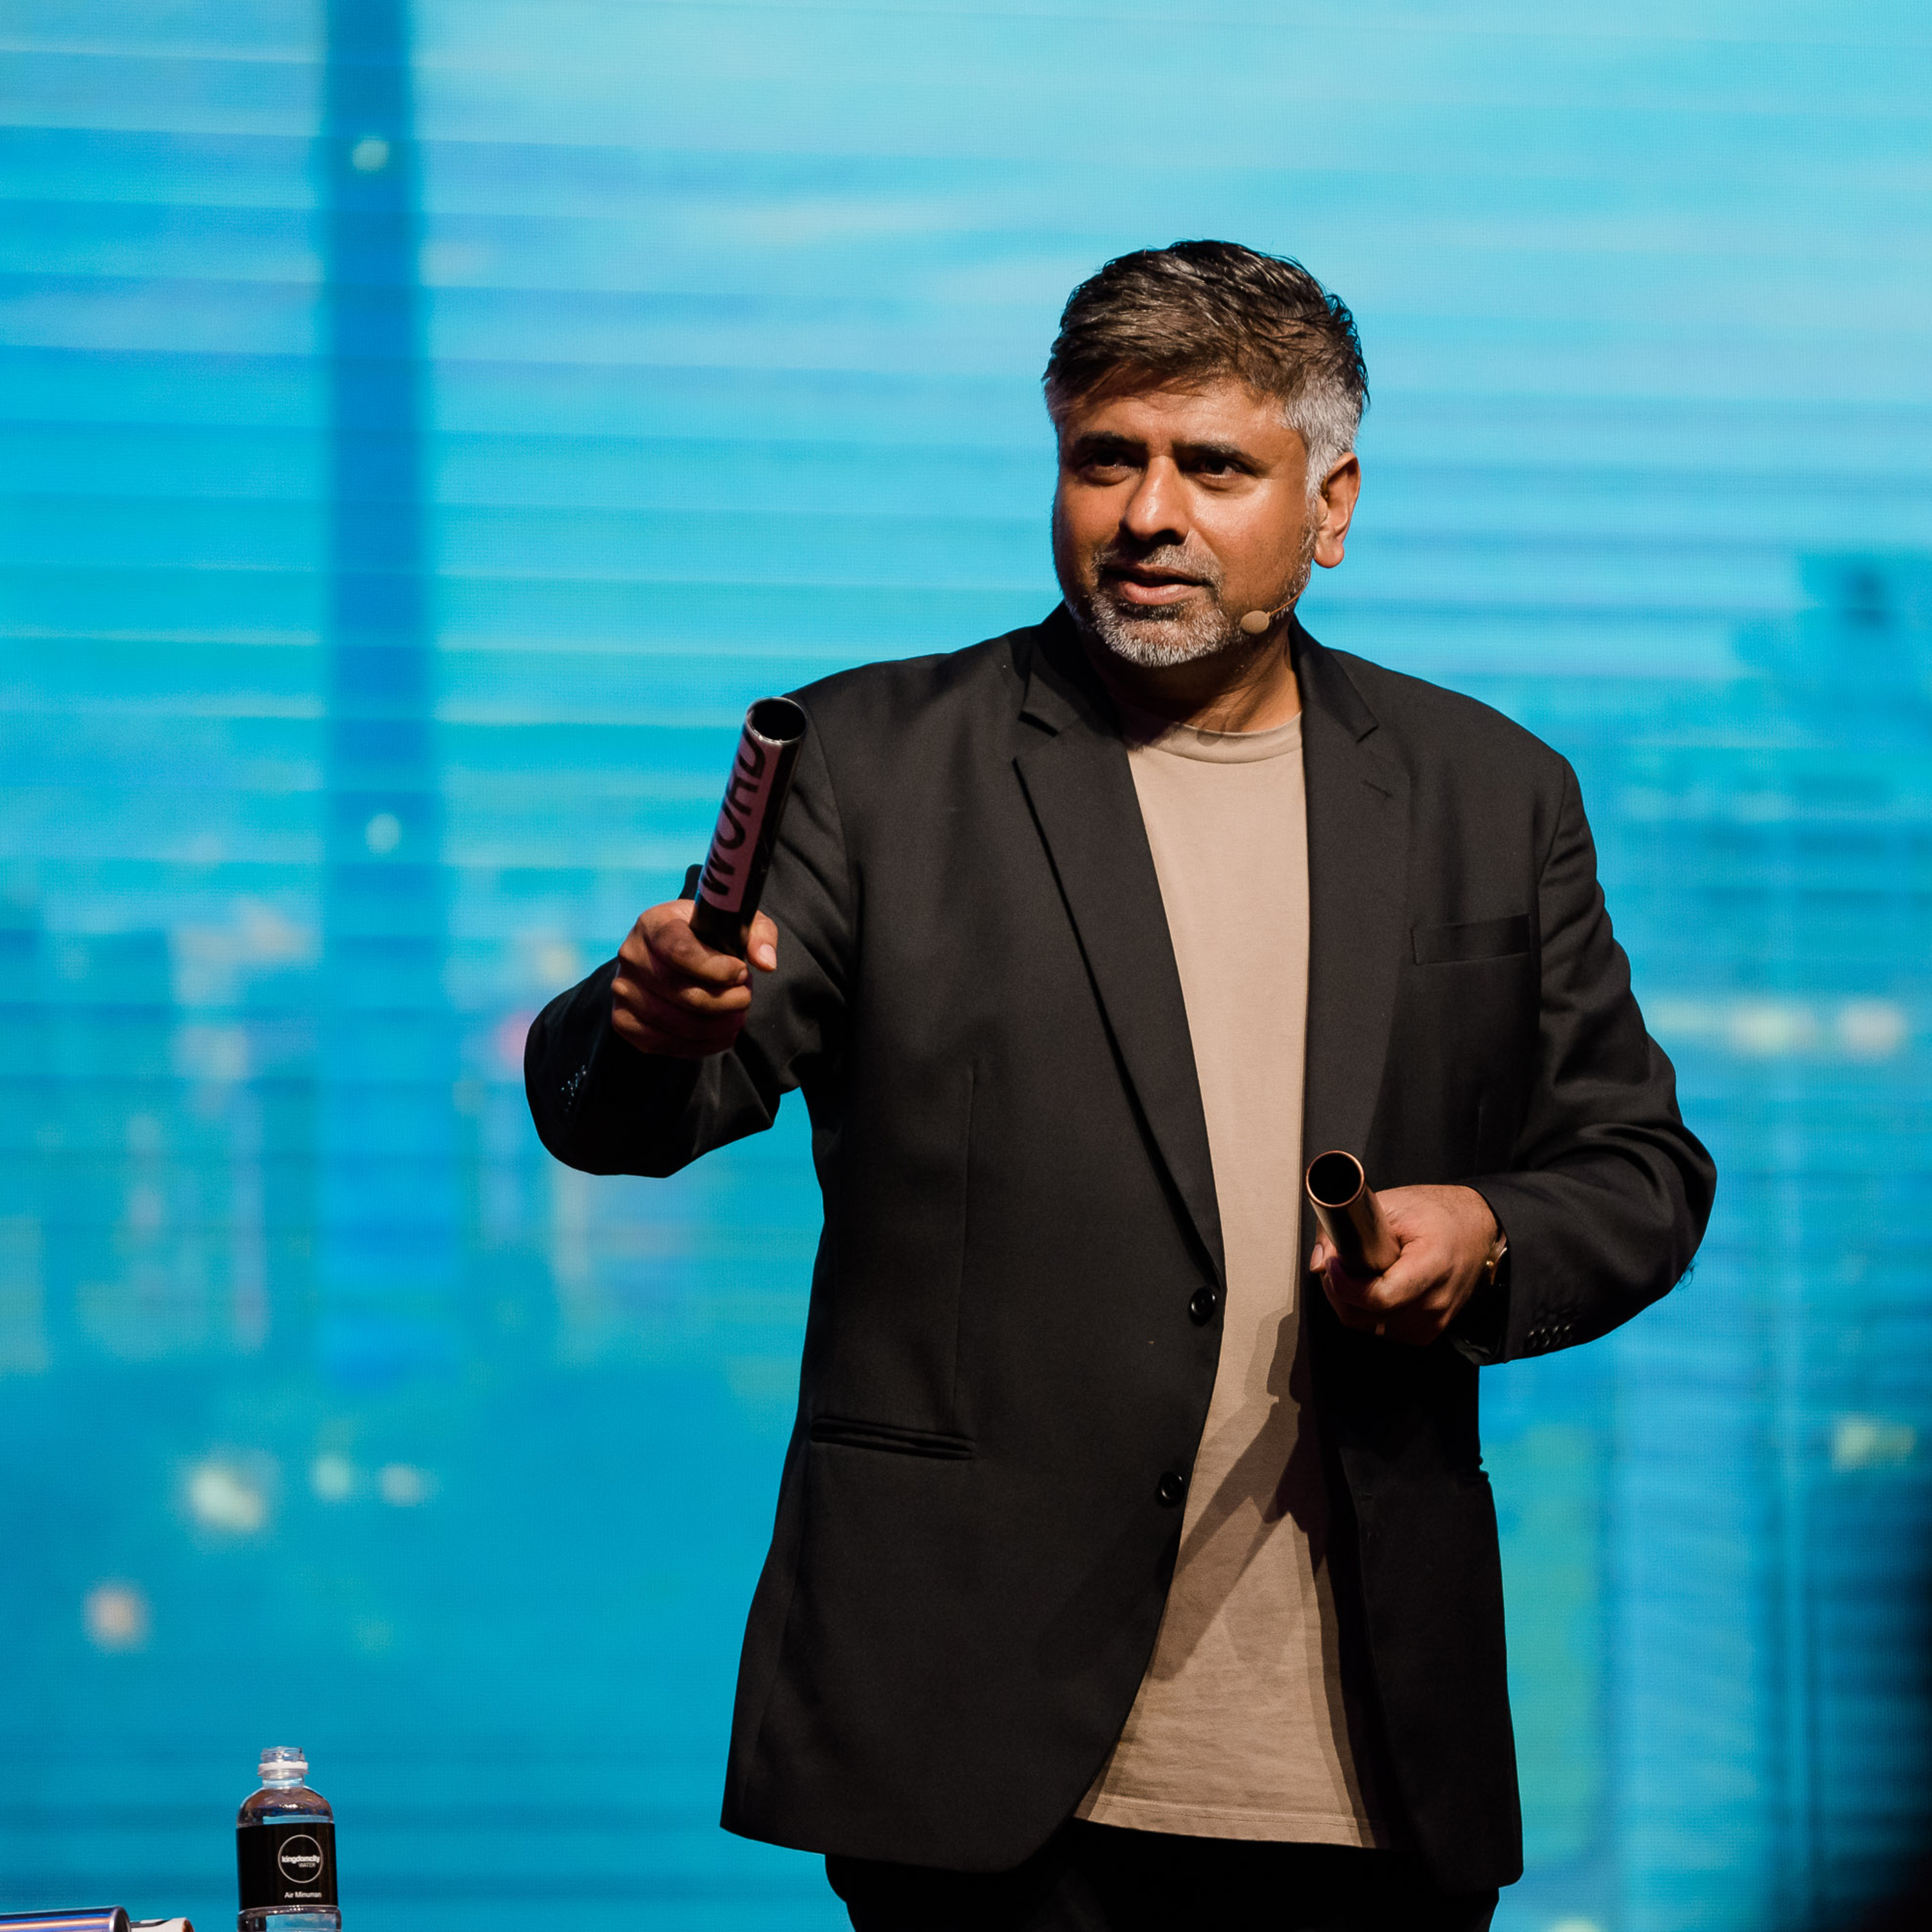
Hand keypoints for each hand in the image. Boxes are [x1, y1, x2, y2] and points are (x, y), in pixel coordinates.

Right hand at [610, 896, 778, 1058]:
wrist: (668, 955)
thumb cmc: (706, 937)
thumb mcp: (735, 924)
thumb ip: (758, 934)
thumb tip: (765, 962)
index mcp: (654, 924)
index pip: (680, 951)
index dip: (717, 969)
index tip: (743, 973)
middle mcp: (631, 955)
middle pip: (684, 994)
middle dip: (726, 1002)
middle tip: (746, 998)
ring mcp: (623, 990)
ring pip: (676, 1024)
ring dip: (717, 1026)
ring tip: (737, 1016)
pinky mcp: (623, 1020)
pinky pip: (664, 1043)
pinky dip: (700, 1046)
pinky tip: (719, 1034)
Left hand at [1310, 1184, 1498, 1346]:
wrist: (1478, 1229)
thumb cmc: (1437, 1214)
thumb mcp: (1390, 1205)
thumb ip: (1347, 1230)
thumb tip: (1319, 1263)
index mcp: (1432, 1266)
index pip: (1380, 1297)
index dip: (1346, 1285)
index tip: (1334, 1263)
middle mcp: (1436, 1302)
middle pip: (1367, 1318)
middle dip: (1340, 1292)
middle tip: (1337, 1264)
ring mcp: (1434, 1321)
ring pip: (1370, 1328)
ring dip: (1353, 1304)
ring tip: (1357, 1273)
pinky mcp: (1429, 1331)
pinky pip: (1384, 1331)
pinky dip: (1370, 1313)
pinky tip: (1374, 1287)